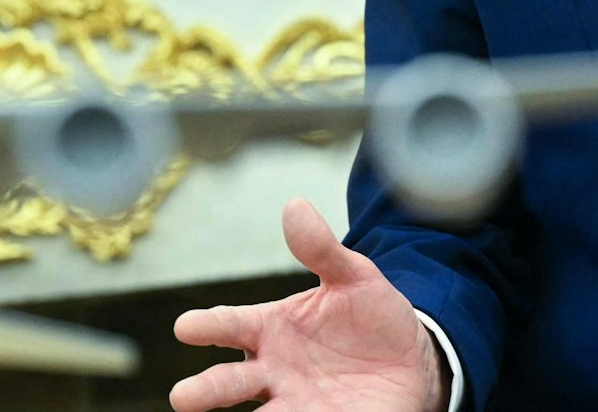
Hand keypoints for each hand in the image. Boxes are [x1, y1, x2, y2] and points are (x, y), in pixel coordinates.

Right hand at [171, 198, 449, 411]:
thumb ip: (322, 248)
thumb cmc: (372, 316)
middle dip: (206, 391)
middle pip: (229, 383)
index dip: (206, 326)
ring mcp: (295, 404)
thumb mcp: (353, 277)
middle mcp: (274, 371)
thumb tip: (295, 206)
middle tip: (183, 397)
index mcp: (271, 329)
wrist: (414, 360)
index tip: (185, 328)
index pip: (230, 326)